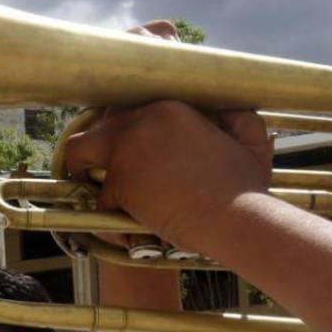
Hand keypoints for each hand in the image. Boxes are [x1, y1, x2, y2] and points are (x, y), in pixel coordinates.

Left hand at [61, 18, 273, 256]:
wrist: (236, 218)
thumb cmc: (246, 186)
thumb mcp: (251, 141)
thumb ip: (239, 117)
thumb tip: (229, 108)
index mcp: (171, 106)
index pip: (128, 103)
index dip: (123, 121)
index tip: (124, 137)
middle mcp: (143, 120)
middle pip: (101, 121)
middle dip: (98, 141)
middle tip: (97, 159)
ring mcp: (128, 149)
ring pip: (80, 148)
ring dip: (80, 164)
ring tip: (83, 179)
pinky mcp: (121, 181)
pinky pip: (98, 198)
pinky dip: (106, 214)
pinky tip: (120, 228)